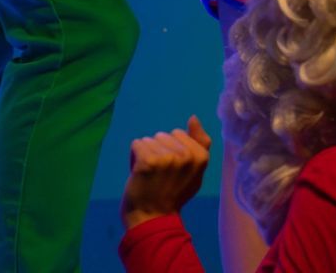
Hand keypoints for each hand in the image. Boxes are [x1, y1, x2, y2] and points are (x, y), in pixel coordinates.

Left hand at [120, 115, 212, 230]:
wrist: (152, 218)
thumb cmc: (173, 194)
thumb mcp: (195, 171)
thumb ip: (200, 144)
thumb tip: (193, 118)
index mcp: (201, 156)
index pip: (179, 134)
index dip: (173, 149)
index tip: (172, 170)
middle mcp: (186, 155)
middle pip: (164, 135)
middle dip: (159, 150)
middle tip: (159, 174)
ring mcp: (167, 158)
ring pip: (149, 140)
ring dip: (146, 154)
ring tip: (149, 175)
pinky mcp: (147, 160)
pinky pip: (137, 144)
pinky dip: (134, 157)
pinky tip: (138, 173)